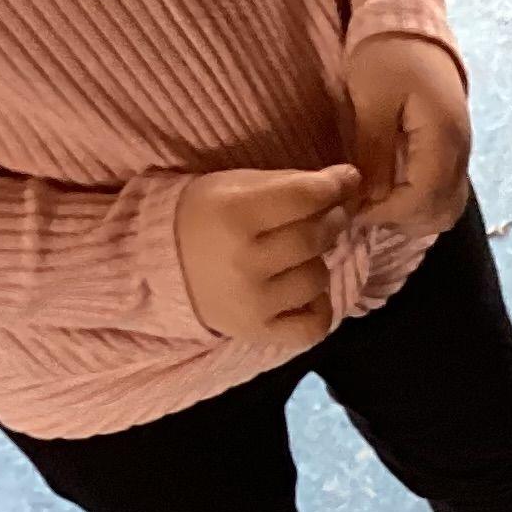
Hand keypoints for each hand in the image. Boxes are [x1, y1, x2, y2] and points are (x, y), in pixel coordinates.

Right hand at [175, 164, 361, 341]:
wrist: (161, 265)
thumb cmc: (204, 216)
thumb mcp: (235, 186)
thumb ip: (288, 185)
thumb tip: (343, 184)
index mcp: (234, 214)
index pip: (303, 197)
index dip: (335, 185)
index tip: (349, 178)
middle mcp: (245, 260)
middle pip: (315, 238)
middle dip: (332, 221)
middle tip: (330, 214)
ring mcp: (254, 302)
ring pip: (318, 279)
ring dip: (317, 262)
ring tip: (299, 255)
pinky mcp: (259, 333)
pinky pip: (315, 325)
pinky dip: (319, 307)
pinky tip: (305, 292)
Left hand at [344, 36, 473, 237]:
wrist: (412, 32)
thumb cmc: (387, 58)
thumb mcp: (372, 99)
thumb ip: (374, 151)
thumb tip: (372, 197)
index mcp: (442, 140)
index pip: (422, 198)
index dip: (387, 213)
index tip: (353, 211)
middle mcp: (460, 155)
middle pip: (440, 212)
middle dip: (400, 221)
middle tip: (363, 210)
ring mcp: (461, 157)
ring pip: (446, 209)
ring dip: (412, 218)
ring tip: (377, 206)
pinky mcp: (454, 155)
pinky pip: (445, 195)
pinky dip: (421, 206)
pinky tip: (393, 197)